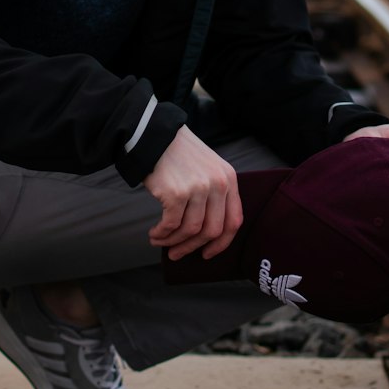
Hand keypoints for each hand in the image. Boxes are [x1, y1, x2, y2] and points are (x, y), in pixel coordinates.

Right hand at [143, 126, 242, 259]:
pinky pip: (171, 225)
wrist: (155, 134)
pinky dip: (162, 234)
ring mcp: (198, 188)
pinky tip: (154, 234)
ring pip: (190, 230)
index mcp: (229, 179)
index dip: (221, 243)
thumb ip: (214, 194)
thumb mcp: (207, 167)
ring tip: (160, 241)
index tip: (208, 253)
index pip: (233, 221)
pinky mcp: (177, 193)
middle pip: (211, 230)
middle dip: (193, 247)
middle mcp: (218, 184)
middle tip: (177, 254)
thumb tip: (204, 234)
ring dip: (173, 241)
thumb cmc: (178, 153)